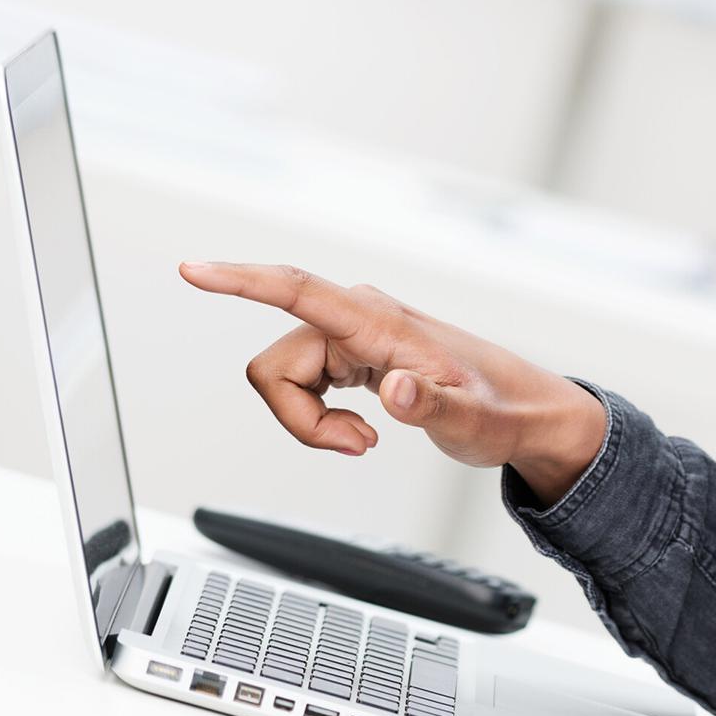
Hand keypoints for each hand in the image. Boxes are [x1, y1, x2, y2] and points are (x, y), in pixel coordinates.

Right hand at [178, 260, 606, 505]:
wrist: (523, 411)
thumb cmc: (503, 411)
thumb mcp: (476, 422)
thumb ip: (436, 408)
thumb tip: (396, 391)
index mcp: (381, 324)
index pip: (299, 291)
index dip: (242, 280)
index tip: (193, 269)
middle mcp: (359, 319)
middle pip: (275, 366)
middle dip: (298, 419)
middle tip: (360, 446)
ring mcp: (354, 335)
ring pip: (284, 380)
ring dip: (310, 423)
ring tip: (367, 440)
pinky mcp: (353, 354)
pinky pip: (301, 385)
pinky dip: (319, 420)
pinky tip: (361, 430)